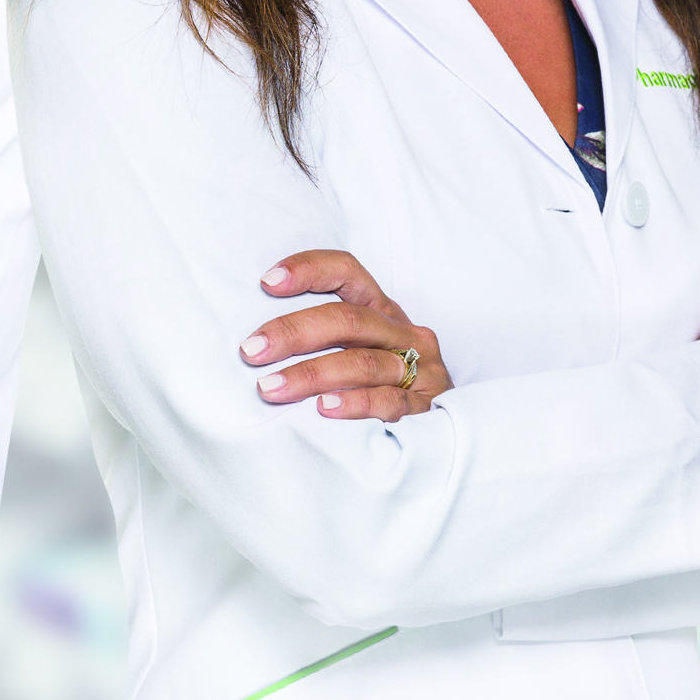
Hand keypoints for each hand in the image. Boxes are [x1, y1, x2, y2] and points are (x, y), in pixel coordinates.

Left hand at [240, 248, 452, 420]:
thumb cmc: (381, 382)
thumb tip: (257, 335)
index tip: (267, 282)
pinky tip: (322, 408)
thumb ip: (321, 335)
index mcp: (381, 308)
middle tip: (252, 350)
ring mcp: (420, 370)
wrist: (448, 429)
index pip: (346, 270)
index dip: (308, 270)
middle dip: (293, 333)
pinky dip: (353, 403)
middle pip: (347, 320)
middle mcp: (403, 332)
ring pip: (362, 362)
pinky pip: (388, 402)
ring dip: (311, 374)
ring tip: (271, 387)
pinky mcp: (427, 409)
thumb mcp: (358, 348)